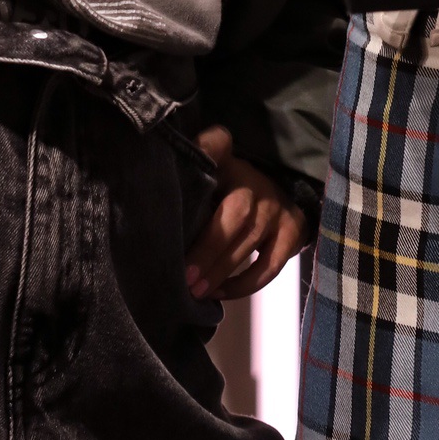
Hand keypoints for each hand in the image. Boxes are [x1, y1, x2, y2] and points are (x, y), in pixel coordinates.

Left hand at [184, 124, 308, 301]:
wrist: (279, 198)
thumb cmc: (228, 191)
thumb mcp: (208, 177)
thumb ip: (187, 179)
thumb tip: (146, 195)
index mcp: (228, 164)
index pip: (218, 146)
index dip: (207, 150)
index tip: (183, 166)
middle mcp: (255, 182)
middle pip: (235, 213)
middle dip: (209, 248)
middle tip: (185, 277)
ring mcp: (276, 209)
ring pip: (249, 242)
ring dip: (221, 271)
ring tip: (196, 292)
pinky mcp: (292, 233)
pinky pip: (270, 266)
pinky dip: (245, 284)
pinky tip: (220, 293)